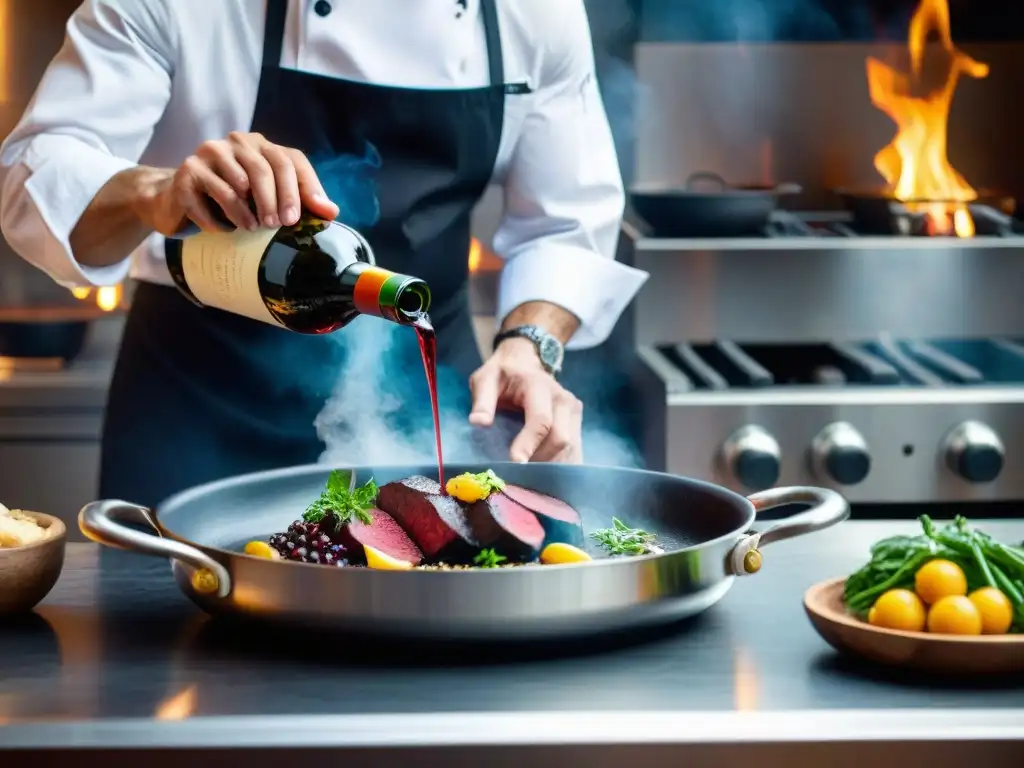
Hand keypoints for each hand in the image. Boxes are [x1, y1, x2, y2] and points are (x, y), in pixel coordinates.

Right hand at [138, 132, 338, 235]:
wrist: (176, 196)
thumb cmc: (231, 198)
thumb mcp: (266, 197)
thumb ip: (298, 200)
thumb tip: (331, 213)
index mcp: (261, 146)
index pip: (289, 160)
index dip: (301, 189)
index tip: (302, 217)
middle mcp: (235, 144)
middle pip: (263, 169)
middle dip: (275, 200)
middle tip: (277, 225)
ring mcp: (208, 155)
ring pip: (235, 185)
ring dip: (245, 212)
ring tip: (252, 229)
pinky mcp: (186, 173)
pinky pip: (206, 199)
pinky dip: (217, 220)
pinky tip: (223, 230)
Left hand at [468, 338, 582, 463]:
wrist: (524, 363)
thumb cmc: (502, 374)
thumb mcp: (485, 380)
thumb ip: (482, 401)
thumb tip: (479, 423)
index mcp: (539, 386)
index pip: (541, 420)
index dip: (528, 444)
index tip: (515, 463)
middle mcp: (562, 398)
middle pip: (559, 438)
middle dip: (539, 459)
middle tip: (516, 473)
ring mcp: (572, 410)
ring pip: (569, 447)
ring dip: (550, 464)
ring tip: (527, 475)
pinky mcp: (576, 420)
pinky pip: (572, 449)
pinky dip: (558, 462)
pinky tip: (542, 471)